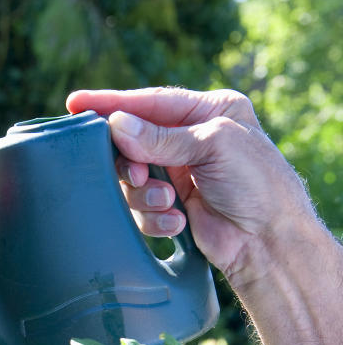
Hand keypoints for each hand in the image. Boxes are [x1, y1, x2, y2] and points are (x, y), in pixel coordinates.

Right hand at [65, 87, 314, 281]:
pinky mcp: (171, 204)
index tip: (76, 104)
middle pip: (131, 142)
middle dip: (131, 162)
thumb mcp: (213, 146)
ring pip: (131, 177)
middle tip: (138, 174)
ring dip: (145, 194)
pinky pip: (140, 207)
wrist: (269, 242)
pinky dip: (154, 217)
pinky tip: (178, 221)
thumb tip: (116, 125)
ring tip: (169, 203)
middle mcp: (189, 139)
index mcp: (207, 111)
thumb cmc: (258, 184)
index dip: (112, 103)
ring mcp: (179, 173)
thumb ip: (160, 138)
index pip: (149, 102)